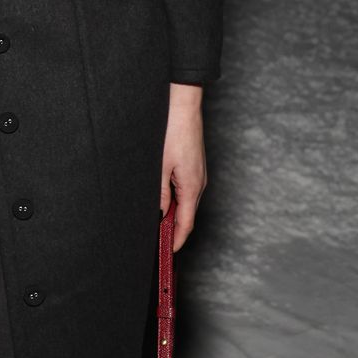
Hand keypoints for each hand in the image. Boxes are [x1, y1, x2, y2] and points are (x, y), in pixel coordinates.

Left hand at [160, 84, 206, 251]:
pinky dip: (176, 200)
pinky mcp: (194, 165)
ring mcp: (198, 174)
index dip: (177, 240)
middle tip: (159, 242)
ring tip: (158, 224)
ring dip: (174, 214)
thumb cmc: (172, 131)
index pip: (185, 223)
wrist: (183, 105)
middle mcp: (199, 183)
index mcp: (192, 186)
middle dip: (174, 230)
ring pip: (186, 202)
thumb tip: (159, 212)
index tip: (169, 252)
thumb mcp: (160, 165)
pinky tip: (163, 199)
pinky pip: (186, 189)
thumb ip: (160, 191)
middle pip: (186, 214)